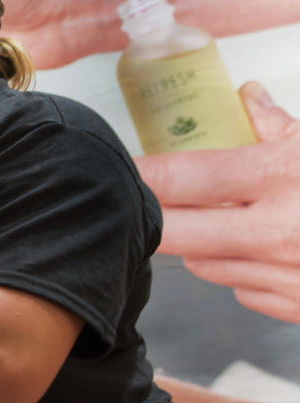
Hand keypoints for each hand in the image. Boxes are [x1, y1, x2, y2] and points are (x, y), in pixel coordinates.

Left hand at [135, 81, 299, 321]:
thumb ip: (283, 125)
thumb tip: (248, 95)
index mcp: (284, 178)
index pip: (182, 178)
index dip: (140, 173)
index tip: (119, 167)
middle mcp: (277, 232)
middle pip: (173, 232)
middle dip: (149, 216)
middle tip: (137, 200)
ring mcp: (285, 276)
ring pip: (202, 262)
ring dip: (194, 243)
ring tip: (203, 219)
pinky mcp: (294, 306)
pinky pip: (239, 287)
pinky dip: (235, 268)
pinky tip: (250, 250)